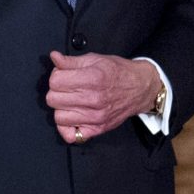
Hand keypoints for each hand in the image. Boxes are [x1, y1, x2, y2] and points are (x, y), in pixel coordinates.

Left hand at [46, 52, 161, 144]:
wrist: (140, 88)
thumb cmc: (119, 72)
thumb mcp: (96, 59)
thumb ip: (72, 61)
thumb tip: (54, 57)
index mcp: (92, 78)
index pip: (55, 81)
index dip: (56, 76)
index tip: (63, 76)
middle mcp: (93, 99)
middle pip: (53, 99)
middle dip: (57, 91)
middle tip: (67, 88)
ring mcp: (95, 117)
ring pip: (58, 117)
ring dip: (61, 108)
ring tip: (70, 101)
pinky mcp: (97, 129)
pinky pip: (70, 135)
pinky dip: (67, 128)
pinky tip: (72, 117)